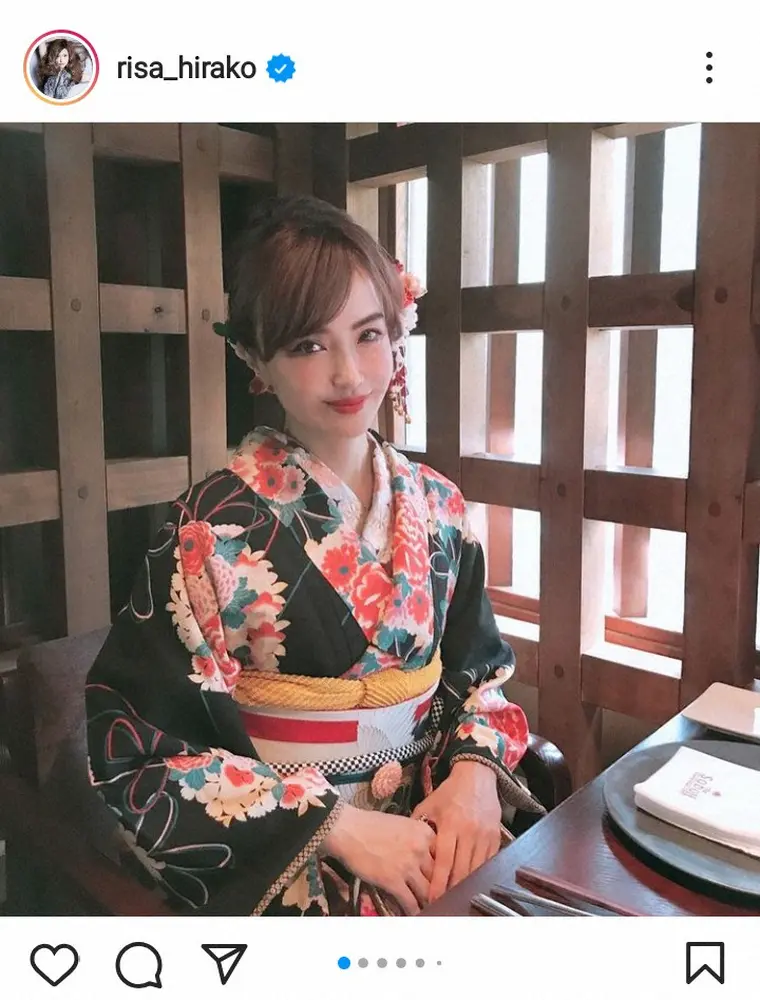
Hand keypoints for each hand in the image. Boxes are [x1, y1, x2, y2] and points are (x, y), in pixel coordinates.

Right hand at [321, 805, 435, 914]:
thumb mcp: (402, 824)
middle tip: (441, 899)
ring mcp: (408, 866)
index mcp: (425, 833)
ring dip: (428, 903)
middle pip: (439, 876)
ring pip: (427, 892)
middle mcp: (421, 849)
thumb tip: (425, 857)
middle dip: (439, 889)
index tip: (445, 881)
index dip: (444, 871)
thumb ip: (417, 839)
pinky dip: (413, 911)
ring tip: (430, 910)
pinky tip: (413, 915)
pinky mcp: (393, 881)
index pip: (444, 856)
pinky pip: (410, 902)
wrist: (347, 829)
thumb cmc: (370, 825)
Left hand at [411, 760, 501, 901]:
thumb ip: (419, 826)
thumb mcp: (429, 805)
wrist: (477, 777)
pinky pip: (488, 863)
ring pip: (476, 870)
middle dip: (451, 890)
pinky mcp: (496, 837)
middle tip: (441, 904)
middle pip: (461, 870)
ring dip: (465, 886)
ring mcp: (485, 835)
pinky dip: (479, 875)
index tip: (431, 899)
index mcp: (450, 824)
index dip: (438, 883)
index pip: (444, 861)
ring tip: (454, 898)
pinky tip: (471, 883)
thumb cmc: (450, 793)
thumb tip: (408, 848)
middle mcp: (469, 831)